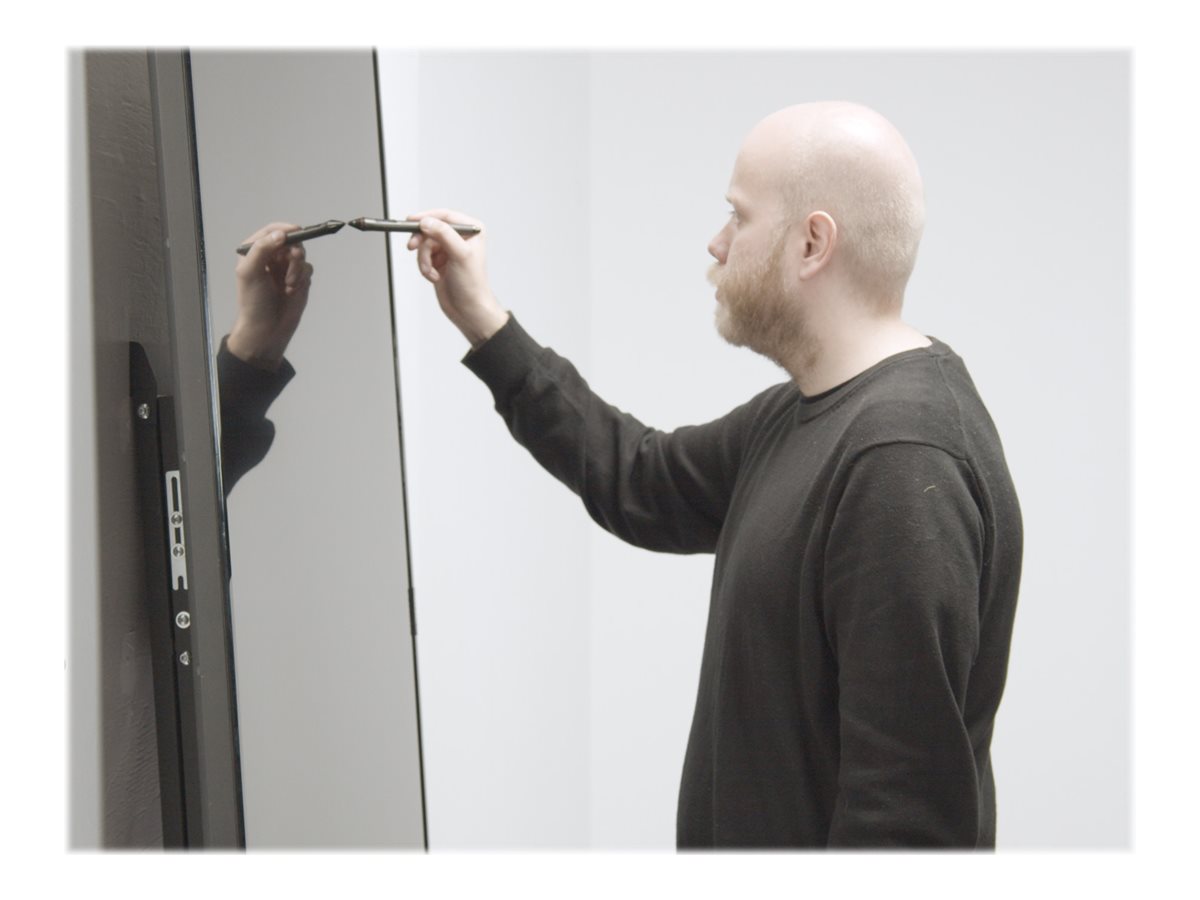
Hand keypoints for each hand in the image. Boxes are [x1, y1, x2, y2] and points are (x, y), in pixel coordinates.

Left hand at [228, 222, 313, 370]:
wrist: (267, 329)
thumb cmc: (254, 301)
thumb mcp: (251, 272)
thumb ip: (262, 249)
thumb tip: (281, 234)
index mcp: (254, 251)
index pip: (272, 231)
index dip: (285, 230)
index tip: (296, 232)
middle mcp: (271, 256)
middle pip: (291, 241)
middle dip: (294, 254)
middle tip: (293, 264)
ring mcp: (286, 268)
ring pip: (301, 255)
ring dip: (297, 269)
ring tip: (289, 285)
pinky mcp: (299, 279)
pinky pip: (308, 269)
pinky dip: (302, 278)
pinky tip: (292, 291)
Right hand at [405, 208, 507, 347]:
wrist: (468, 310)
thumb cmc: (472, 285)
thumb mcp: (460, 255)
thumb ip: (444, 235)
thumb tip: (426, 221)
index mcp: (471, 230)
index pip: (445, 215)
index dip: (426, 217)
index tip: (411, 221)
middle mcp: (460, 237)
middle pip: (430, 229)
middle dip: (422, 242)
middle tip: (412, 247)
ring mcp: (448, 249)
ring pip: (424, 245)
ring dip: (424, 260)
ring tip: (432, 272)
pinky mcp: (439, 261)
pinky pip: (422, 257)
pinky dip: (424, 267)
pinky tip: (434, 277)